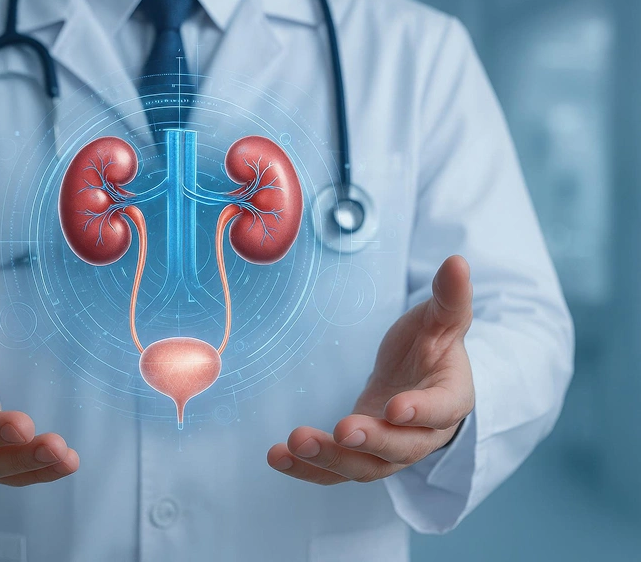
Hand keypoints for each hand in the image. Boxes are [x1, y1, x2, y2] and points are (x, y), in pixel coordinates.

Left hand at [267, 256, 474, 484]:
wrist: (417, 376)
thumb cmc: (431, 345)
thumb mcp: (441, 318)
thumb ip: (449, 296)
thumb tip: (457, 261)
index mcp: (451, 398)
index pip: (441, 410)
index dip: (422, 412)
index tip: (396, 408)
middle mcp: (424, 435)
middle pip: (400, 449)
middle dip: (369, 441)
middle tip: (340, 429)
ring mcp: (389, 451)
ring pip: (364, 466)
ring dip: (330, 459)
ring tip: (294, 443)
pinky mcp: (359, 455)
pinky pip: (334, 471)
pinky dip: (306, 469)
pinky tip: (276, 457)